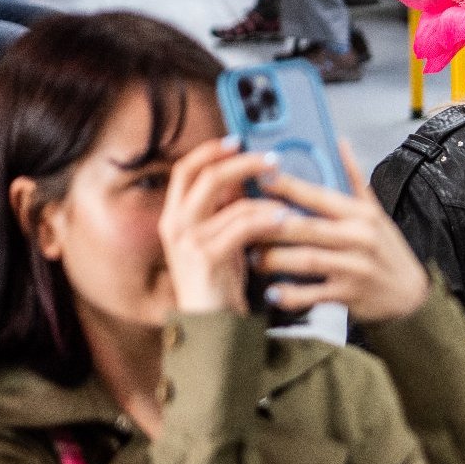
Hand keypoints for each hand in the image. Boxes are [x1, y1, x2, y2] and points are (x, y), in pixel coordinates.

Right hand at [160, 137, 287, 314]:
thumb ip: (225, 210)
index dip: (210, 150)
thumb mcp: (220, 237)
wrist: (210, 323)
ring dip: (266, 198)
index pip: (186, 169)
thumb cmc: (219, 281)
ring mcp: (188, 240)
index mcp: (175, 215)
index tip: (237, 139)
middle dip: (243, 162)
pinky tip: (285, 219)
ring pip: (232, 202)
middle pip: (207, 175)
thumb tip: (247, 178)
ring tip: (289, 200)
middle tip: (272, 159)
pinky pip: (242, 227)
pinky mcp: (206, 256)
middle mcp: (175, 223)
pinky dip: (267, 220)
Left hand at [250, 142, 430, 322]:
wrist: (410, 295)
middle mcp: (359, 238)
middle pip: (306, 227)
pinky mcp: (349, 294)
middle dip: (270, 226)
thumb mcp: (377, 213)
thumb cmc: (389, 253)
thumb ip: (354, 180)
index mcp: (361, 215)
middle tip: (243, 225)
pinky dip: (290, 294)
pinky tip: (273, 292)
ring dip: (274, 260)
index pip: (319, 195)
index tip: (260, 179)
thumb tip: (340, 143)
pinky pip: (313, 294)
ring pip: (306, 259)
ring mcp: (354, 267)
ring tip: (253, 258)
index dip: (287, 186)